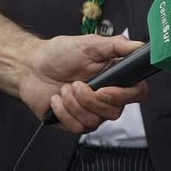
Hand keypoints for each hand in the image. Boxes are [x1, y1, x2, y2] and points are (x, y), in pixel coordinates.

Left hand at [19, 34, 148, 132]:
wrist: (32, 68)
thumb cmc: (60, 54)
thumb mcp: (89, 44)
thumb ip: (116, 45)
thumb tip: (138, 46)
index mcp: (115, 77)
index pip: (138, 92)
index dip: (126, 95)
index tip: (105, 88)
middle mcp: (106, 97)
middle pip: (115, 111)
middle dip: (90, 99)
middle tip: (76, 83)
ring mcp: (92, 112)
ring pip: (95, 121)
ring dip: (74, 103)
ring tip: (65, 88)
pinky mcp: (75, 122)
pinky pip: (77, 126)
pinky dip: (63, 111)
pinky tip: (57, 99)